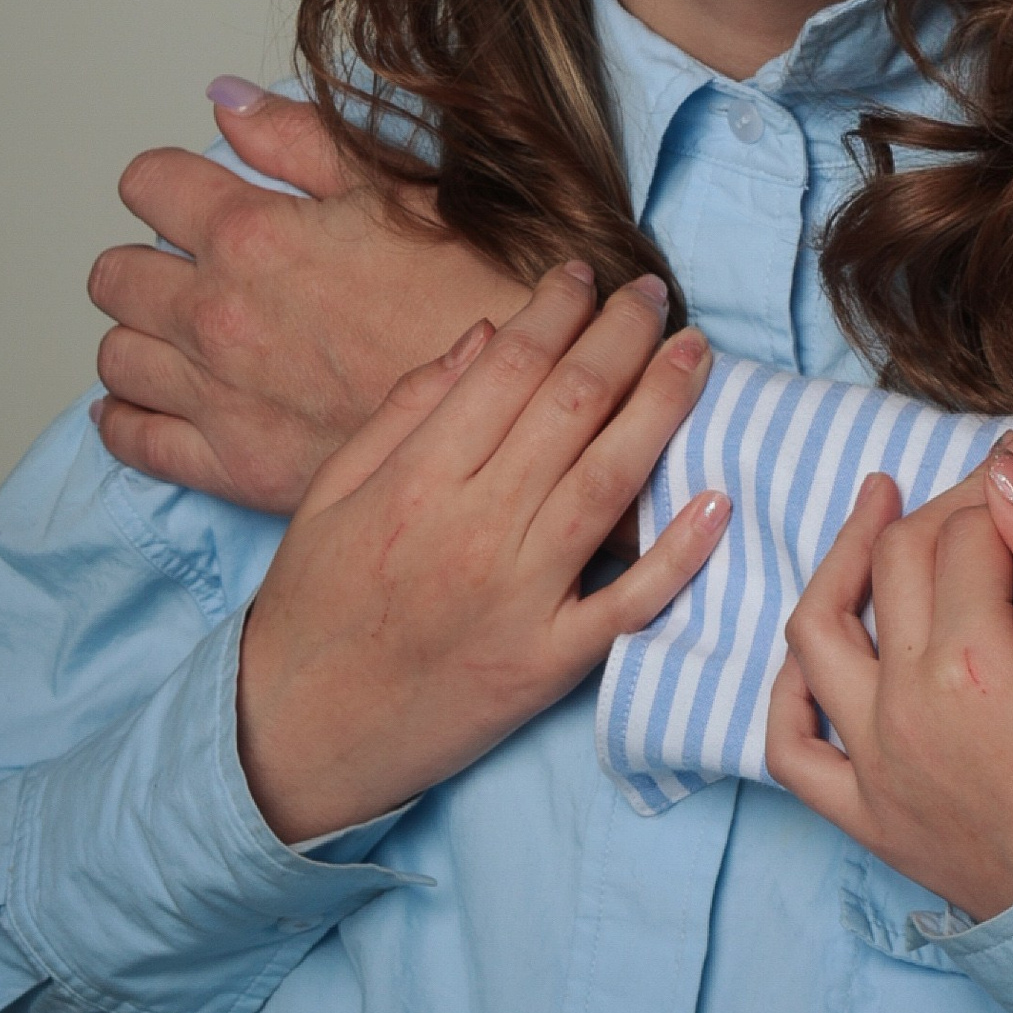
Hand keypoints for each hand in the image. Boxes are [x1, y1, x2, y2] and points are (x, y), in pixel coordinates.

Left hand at [89, 85, 528, 510]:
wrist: (514, 402)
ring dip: (141, 336)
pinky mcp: (232, 463)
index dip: (167, 180)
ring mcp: (217, 394)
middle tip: (188, 264)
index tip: (188, 190)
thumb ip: (299, 139)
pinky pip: (134, 441)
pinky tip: (150, 404)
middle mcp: (217, 313)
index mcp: (253, 234)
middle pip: (115, 276)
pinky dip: (128, 419)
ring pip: (117, 356)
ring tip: (181, 331)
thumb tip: (227, 102)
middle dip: (145, 260)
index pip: (149, 183)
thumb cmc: (477, 291)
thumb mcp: (399, 185)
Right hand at [235, 263, 722, 841]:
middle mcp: (474, 530)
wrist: (295, 737)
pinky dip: (678, 552)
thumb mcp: (330, 492)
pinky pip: (627, 602)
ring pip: (610, 482)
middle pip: (573, 407)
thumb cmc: (312, 606)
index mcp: (417, 480)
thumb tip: (484, 335)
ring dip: (663, 405)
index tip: (581, 275)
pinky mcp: (547, 665)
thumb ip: (407, 409)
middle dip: (623, 335)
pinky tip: (718, 498)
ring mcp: (518, 599)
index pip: (509, 367)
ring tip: (696, 351)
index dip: (556, 310)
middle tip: (653, 294)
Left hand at [766, 443, 1012, 919]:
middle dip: (944, 507)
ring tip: (876, 510)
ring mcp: (873, 766)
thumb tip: (1010, 477)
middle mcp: (903, 710)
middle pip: (896, 563)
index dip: (1010, 492)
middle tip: (988, 492)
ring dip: (842, 560)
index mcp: (973, 667)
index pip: (968, 536)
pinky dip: (790, 687)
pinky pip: (791, 744)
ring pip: (818, 633)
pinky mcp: (864, 816)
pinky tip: (817, 646)